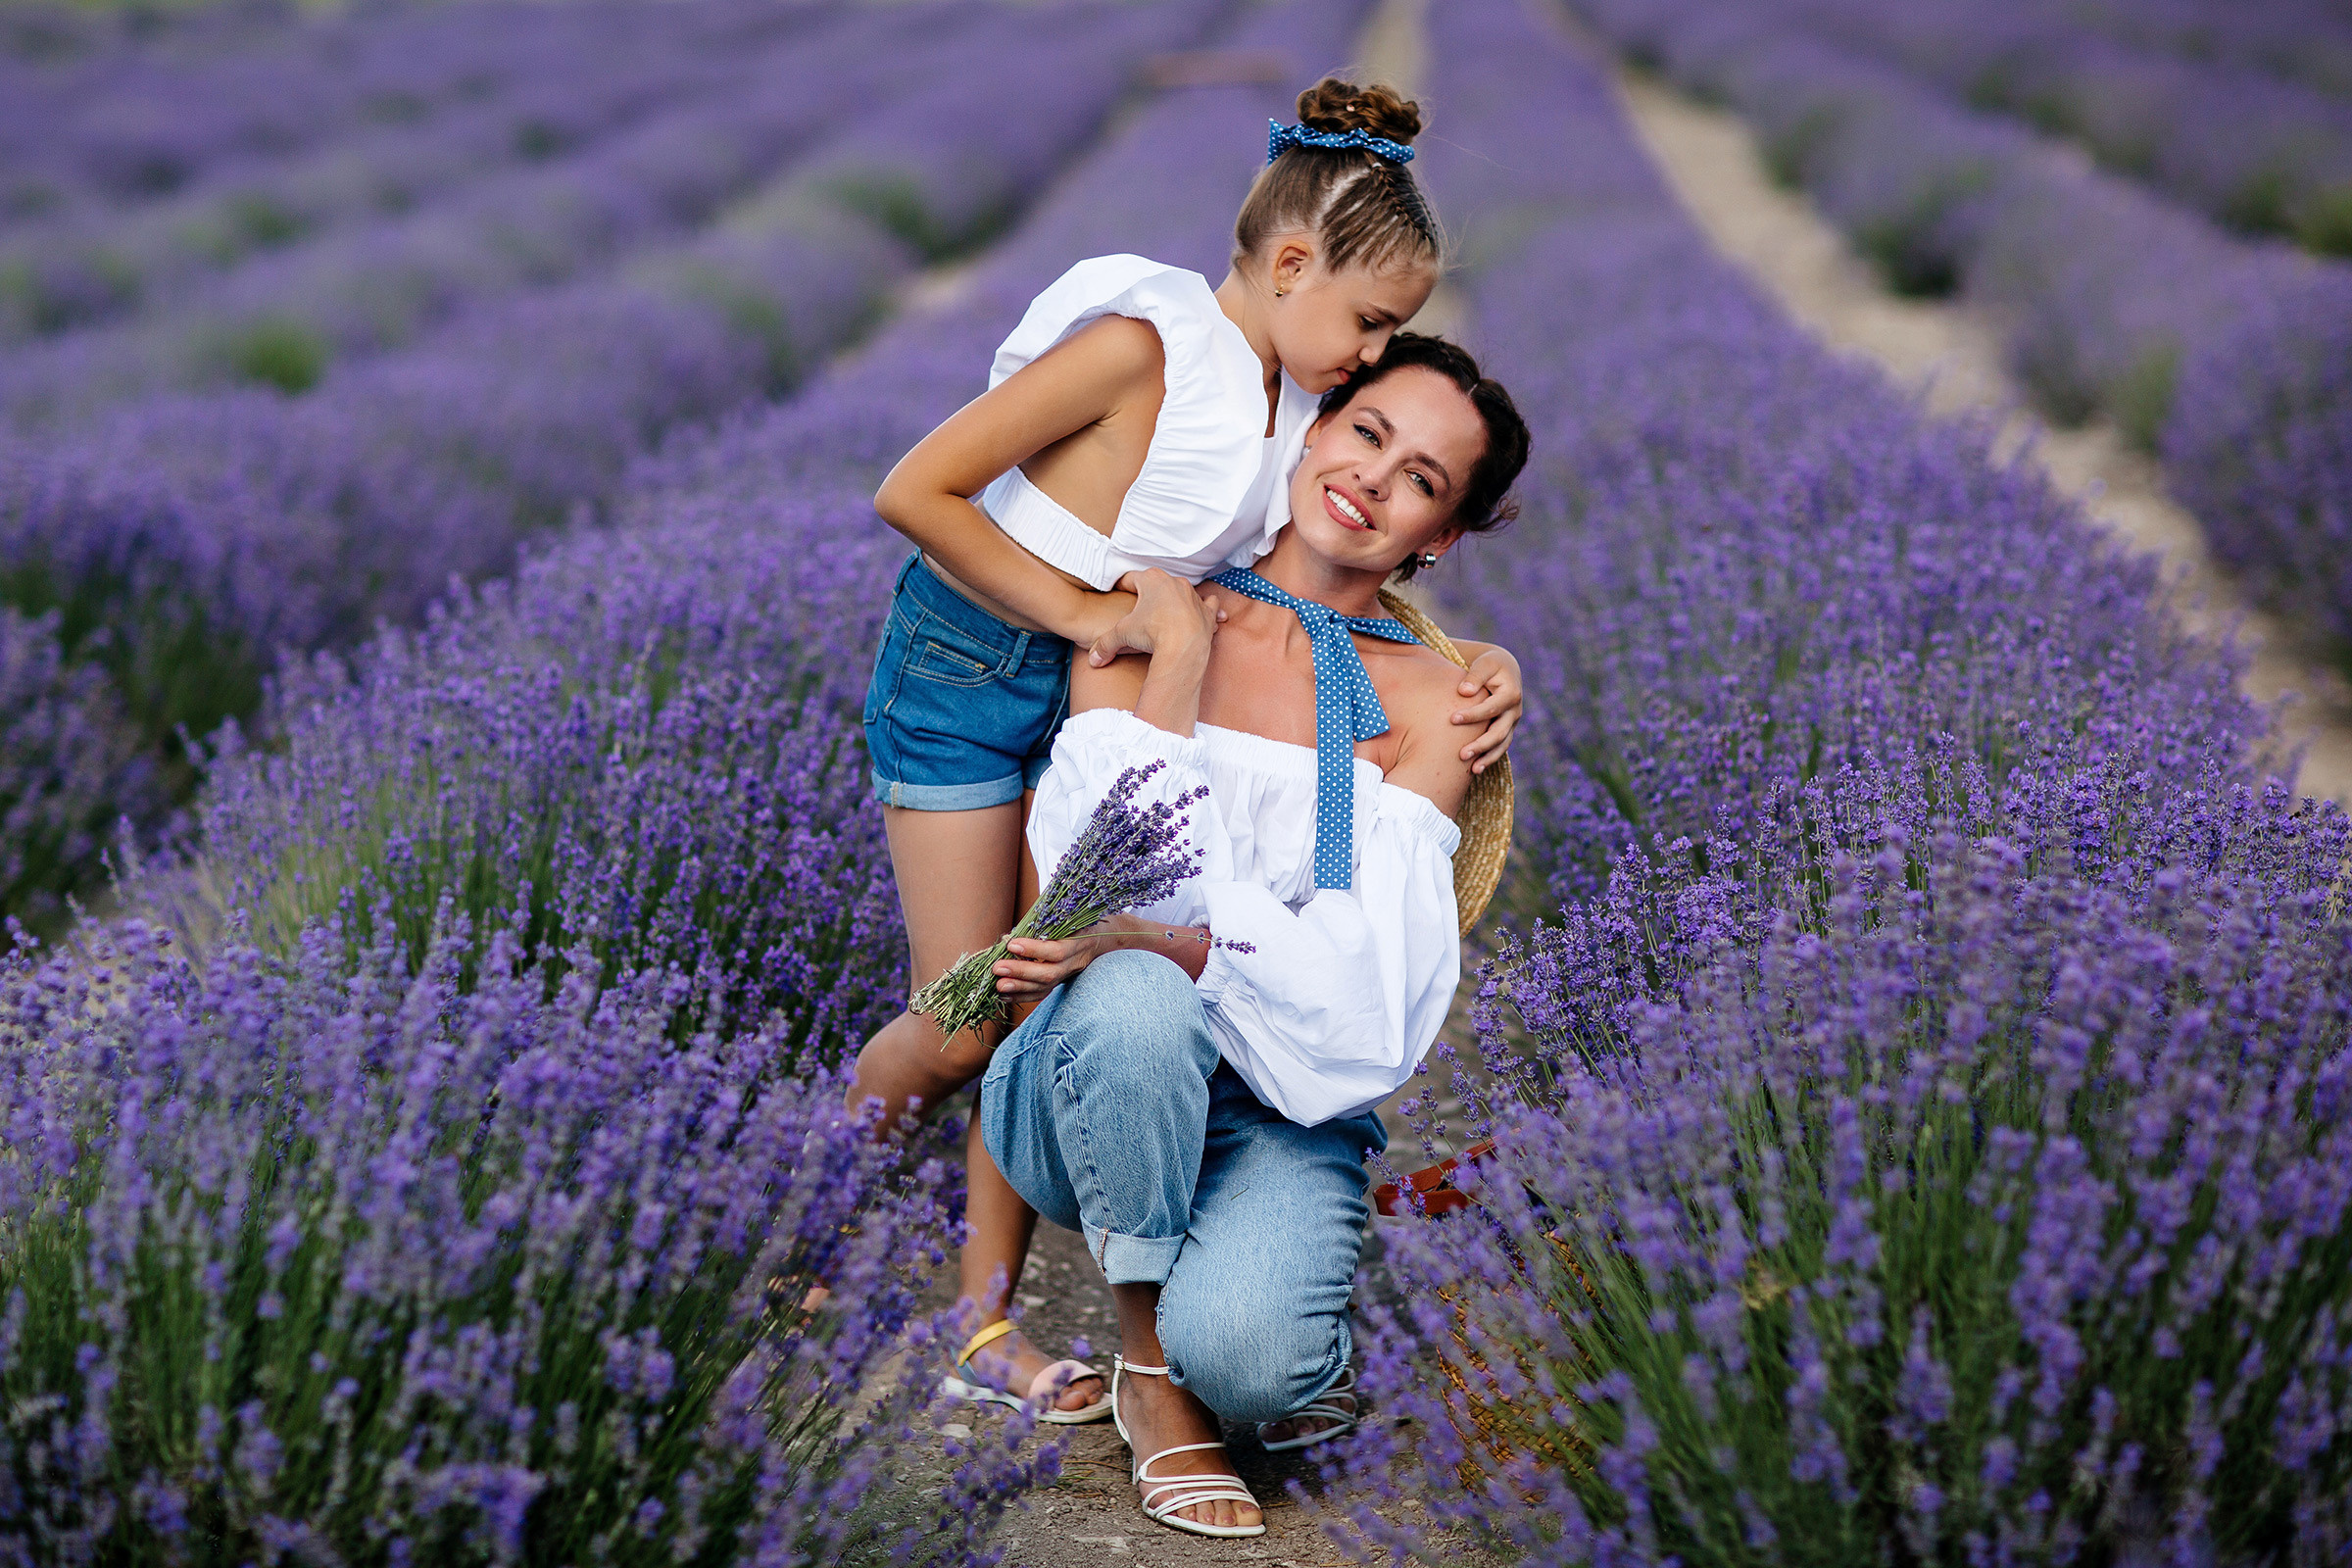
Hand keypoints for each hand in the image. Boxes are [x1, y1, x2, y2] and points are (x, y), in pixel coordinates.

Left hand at [990, 931, 1110, 998]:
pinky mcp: (1060, 984)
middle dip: (1021, 972)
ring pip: (1044, 987)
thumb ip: (1041, 925)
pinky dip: (1021, 996)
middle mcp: (1074, 962)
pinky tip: (1004, 995)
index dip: (1034, 950)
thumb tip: (1008, 937)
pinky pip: (1041, 994)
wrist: (1099, 939)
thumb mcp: (1065, 917)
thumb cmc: (1076, 922)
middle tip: (997, 967)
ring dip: (1018, 987)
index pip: (1057, 951)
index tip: (1011, 944)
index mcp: (1078, 942)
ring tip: (998, 985)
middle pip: (1048, 973)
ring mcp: (1068, 976)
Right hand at [1087, 570, 1223, 667]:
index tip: (1117, 593)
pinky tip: (1203, 613)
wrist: (1184, 647)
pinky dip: (1205, 609)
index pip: (1130, 579)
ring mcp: (1193, 595)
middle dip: (1149, 594)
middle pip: (1157, 583)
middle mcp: (1174, 582)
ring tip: (1168, 611)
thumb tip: (1093, 659)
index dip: (1121, 587)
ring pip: (1183, 591)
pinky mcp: (1207, 611)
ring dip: (1176, 599)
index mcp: (1151, 579)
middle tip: (1140, 607)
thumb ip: (1105, 644)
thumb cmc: (1153, 633)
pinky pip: (1208, 605)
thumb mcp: (1123, 634)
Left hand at [1452, 644, 1522, 773]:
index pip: (1491, 708)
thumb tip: (1464, 692)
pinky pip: (1500, 748)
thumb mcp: (1484, 664)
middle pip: (1499, 732)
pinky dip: (1489, 758)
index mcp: (1510, 694)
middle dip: (1481, 744)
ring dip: (1487, 757)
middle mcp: (1514, 711)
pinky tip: (1475, 769)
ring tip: (1472, 769)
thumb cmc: (1489, 665)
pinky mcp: (1506, 730)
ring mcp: (1512, 723)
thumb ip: (1475, 676)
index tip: (1452, 719)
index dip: (1473, 715)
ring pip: (1502, 744)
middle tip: (1461, 754)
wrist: (1503, 669)